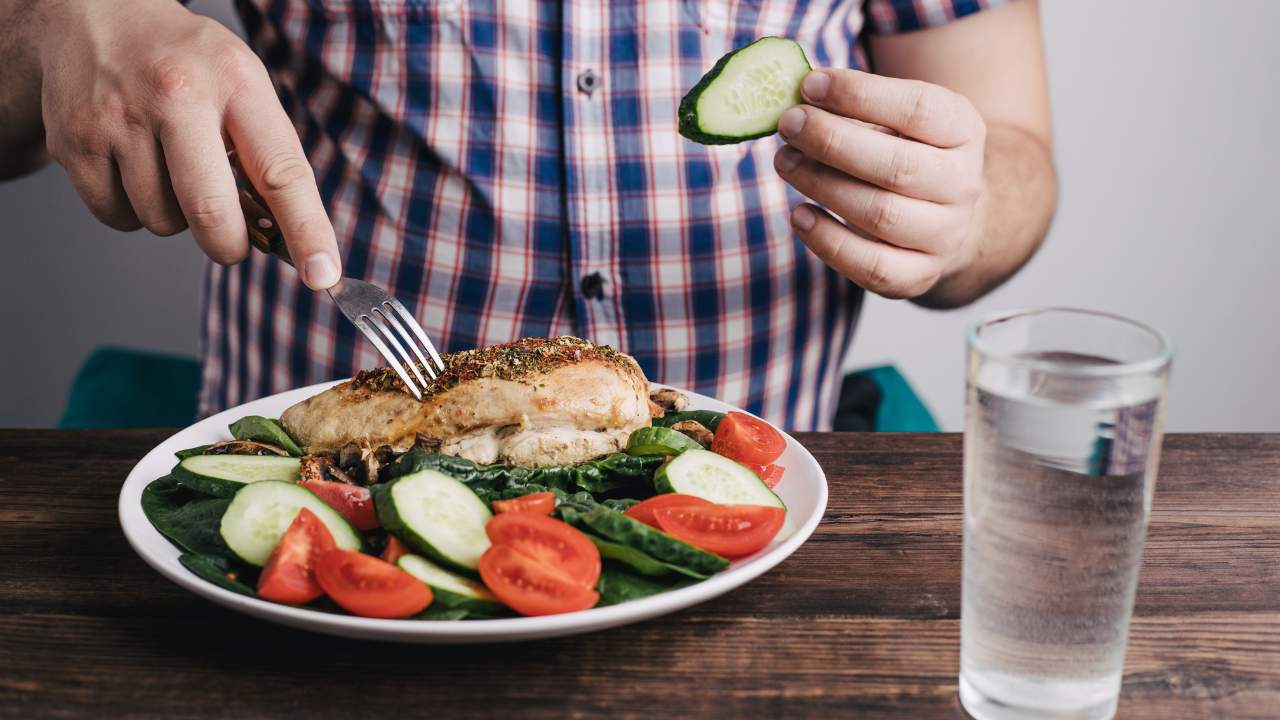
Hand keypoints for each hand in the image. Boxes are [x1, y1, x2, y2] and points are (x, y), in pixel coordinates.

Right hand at [33, 0, 339, 288]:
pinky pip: (119, 218)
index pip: (282, 172)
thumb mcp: (244, 85)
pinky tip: (135, 167)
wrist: (95, 16)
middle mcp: (174, 96)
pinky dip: (133, 210)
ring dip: (176, 217)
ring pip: (163, 223)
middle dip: (229, 244)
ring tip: (171, 168)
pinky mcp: (74, 143)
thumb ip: (269, 154)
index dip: (306, 230)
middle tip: (232, 238)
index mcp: (235, 81)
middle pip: (211, 213)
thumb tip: (289, 240)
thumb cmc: (187, 63)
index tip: (323, 274)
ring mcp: (117, 119)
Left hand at [773, 68, 986, 299]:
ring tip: (785, 162)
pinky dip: (828, 241)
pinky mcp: (917, 276)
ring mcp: (944, 235)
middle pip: (898, 167)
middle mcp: (961, 185)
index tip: (810, 85)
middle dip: (833, 142)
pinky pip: (871, 266)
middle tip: (789, 125)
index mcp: (964, 131)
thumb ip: (857, 106)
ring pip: (881, 215)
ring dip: (822, 185)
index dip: (860, 95)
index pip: (920, 110)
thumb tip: (798, 97)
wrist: (944, 216)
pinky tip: (799, 215)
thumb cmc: (907, 153)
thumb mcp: (898, 118)